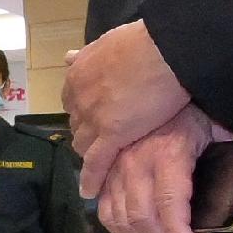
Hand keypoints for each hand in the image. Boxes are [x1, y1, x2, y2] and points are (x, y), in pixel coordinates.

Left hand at [62, 21, 193, 181]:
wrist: (164, 48)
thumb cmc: (146, 40)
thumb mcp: (107, 41)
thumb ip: (87, 54)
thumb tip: (69, 56)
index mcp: (78, 74)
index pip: (73, 101)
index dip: (83, 111)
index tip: (92, 117)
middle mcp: (79, 97)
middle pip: (76, 124)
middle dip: (86, 133)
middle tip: (97, 142)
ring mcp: (94, 117)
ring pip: (84, 144)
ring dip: (89, 154)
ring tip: (98, 165)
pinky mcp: (112, 134)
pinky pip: (96, 162)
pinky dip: (92, 178)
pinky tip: (90, 192)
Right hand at [93, 106, 225, 232]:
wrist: (152, 85)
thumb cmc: (188, 111)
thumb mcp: (216, 129)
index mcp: (168, 154)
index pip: (169, 202)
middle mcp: (136, 164)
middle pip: (141, 216)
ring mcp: (115, 169)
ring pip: (120, 218)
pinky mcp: (104, 173)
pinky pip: (104, 211)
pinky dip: (119, 231)